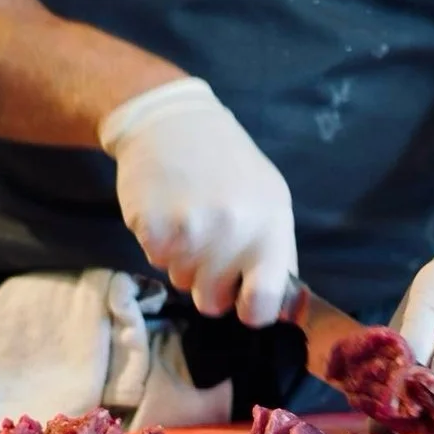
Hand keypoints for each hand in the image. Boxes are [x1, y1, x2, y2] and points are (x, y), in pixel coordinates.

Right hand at [100, 78, 297, 325]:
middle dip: (209, 283)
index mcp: (270, 228)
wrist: (171, 122)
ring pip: (181, 282)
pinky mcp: (154, 229)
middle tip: (207, 244)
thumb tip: (278, 303)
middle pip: (213, 302)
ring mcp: (191, 233)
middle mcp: (234, 234)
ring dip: (182, 260)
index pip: (264, 303)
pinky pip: (155, 261)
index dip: (251, 311)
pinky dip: (158, 244)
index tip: (243, 301)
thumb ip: (274, 250)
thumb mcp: (270, 198)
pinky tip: (166, 211)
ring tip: (187, 217)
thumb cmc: (227, 163)